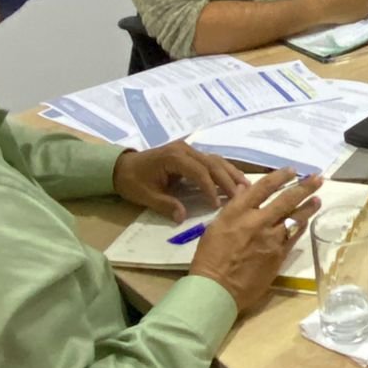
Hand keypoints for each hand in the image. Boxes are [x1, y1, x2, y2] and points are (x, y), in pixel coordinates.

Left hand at [113, 141, 248, 221]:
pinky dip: (224, 170)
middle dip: (228, 180)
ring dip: (231, 173)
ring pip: (216, 160)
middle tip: (243, 195)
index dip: (210, 189)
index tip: (218, 205)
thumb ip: (166, 205)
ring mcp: (189, 149)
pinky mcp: (190, 153)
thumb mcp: (146, 196)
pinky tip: (235, 179)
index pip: (199, 172)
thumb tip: (183, 217)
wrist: (121, 166)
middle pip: (213, 163)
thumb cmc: (133, 181)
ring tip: (246, 186)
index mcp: (173, 158)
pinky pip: (211, 160)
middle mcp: (185, 150)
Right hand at [189, 172, 323, 312]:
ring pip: (296, 218)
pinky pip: (295, 236)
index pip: (263, 187)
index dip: (280, 176)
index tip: (292, 170)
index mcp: (238, 212)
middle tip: (317, 178)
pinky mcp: (279, 255)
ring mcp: (271, 238)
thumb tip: (243, 189)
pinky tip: (306, 221)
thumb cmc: (210, 258)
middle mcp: (258, 221)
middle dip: (304, 187)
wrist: (217, 289)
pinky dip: (301, 226)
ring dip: (308, 207)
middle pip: (286, 199)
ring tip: (318, 198)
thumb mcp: (216, 226)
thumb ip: (234, 207)